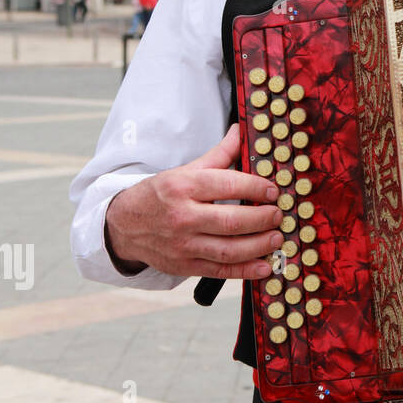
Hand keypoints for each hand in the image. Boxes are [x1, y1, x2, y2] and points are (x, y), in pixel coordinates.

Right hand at [104, 125, 284, 279]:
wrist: (124, 225)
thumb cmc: (160, 195)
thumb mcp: (185, 171)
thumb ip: (218, 155)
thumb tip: (240, 131)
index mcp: (184, 187)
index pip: (227, 185)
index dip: (256, 187)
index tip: (273, 190)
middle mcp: (183, 217)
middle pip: (231, 221)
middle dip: (262, 218)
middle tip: (278, 214)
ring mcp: (183, 245)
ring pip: (228, 249)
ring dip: (259, 246)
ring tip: (277, 237)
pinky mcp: (185, 266)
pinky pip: (220, 271)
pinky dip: (245, 271)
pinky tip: (265, 266)